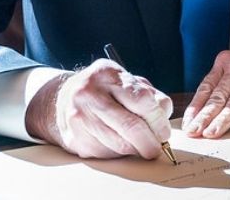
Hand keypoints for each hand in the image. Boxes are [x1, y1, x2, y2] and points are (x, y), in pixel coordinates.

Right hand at [26, 59, 172, 159]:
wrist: (64, 99)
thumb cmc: (104, 91)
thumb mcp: (127, 82)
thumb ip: (150, 94)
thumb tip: (165, 113)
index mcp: (107, 74)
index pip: (141, 99)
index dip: (158, 120)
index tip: (165, 132)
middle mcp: (89, 93)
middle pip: (130, 125)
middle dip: (150, 142)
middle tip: (157, 148)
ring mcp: (79, 116)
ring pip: (119, 144)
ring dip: (136, 150)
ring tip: (139, 146)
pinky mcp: (74, 137)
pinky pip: (106, 153)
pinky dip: (118, 154)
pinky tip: (117, 145)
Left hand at [182, 50, 229, 138]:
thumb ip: (225, 92)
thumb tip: (202, 118)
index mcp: (228, 61)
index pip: (207, 87)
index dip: (196, 108)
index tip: (188, 124)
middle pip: (219, 95)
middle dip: (205, 117)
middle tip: (195, 132)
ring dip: (223, 120)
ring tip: (213, 133)